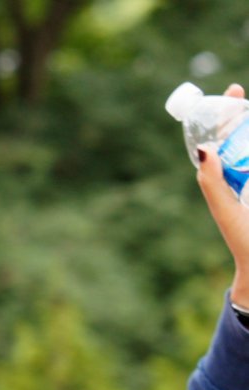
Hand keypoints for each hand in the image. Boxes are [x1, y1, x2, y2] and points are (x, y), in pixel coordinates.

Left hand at [196, 82, 248, 308]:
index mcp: (226, 172)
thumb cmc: (242, 238)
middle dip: (245, 115)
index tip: (234, 90)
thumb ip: (213, 182)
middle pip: (246, 133)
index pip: (227, 133)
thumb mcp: (224, 208)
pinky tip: (248, 156)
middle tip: (241, 97)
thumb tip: (204, 148)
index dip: (230, 111)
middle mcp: (243, 169)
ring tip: (247, 117)